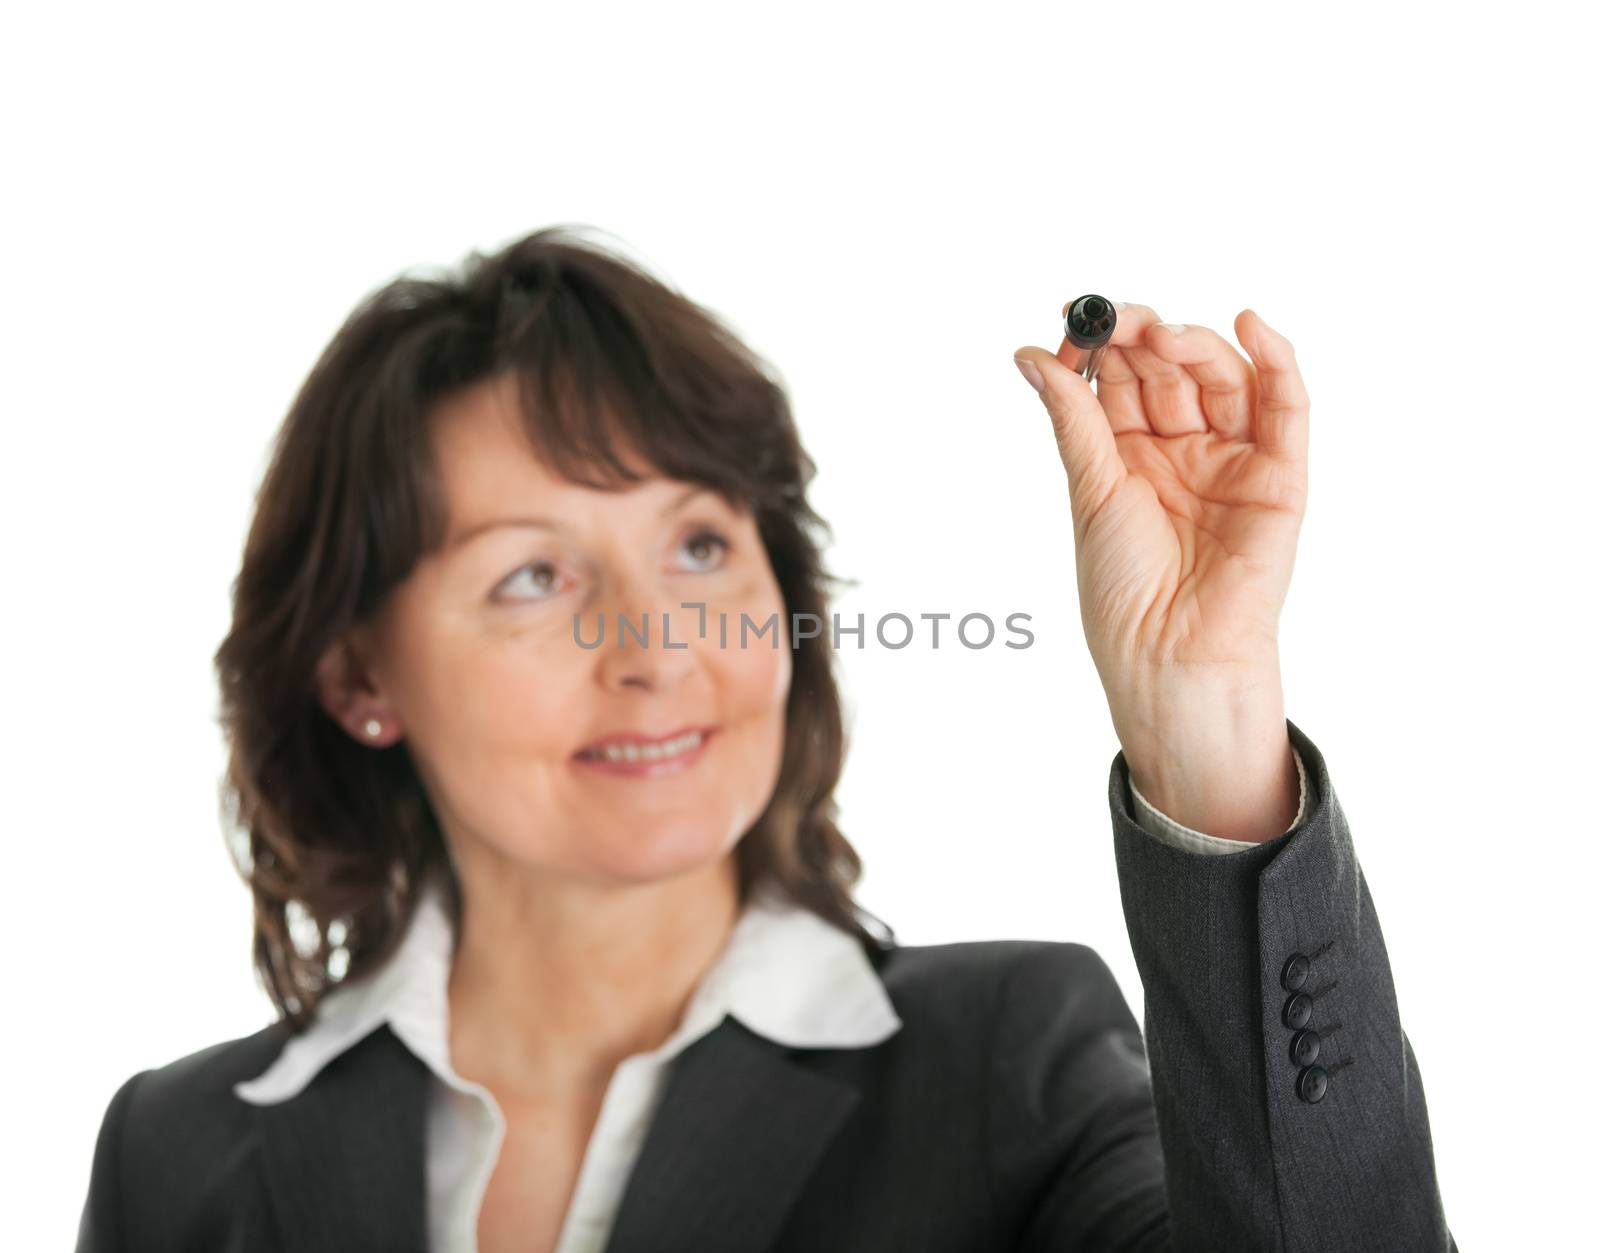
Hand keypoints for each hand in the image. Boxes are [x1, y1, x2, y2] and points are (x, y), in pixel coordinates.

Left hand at [1013, 304, 1308, 838]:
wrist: (1168, 657)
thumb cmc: (1124, 591)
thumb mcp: (1091, 491)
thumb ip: (1074, 419)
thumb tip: (1030, 356)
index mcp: (1130, 458)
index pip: (1122, 381)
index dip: (1102, 345)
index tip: (1075, 316)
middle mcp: (1183, 452)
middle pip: (1170, 372)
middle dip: (1142, 340)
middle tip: (1114, 320)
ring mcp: (1233, 461)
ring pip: (1222, 379)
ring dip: (1194, 346)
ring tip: (1160, 334)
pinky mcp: (1280, 478)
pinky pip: (1286, 410)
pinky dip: (1276, 362)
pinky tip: (1251, 325)